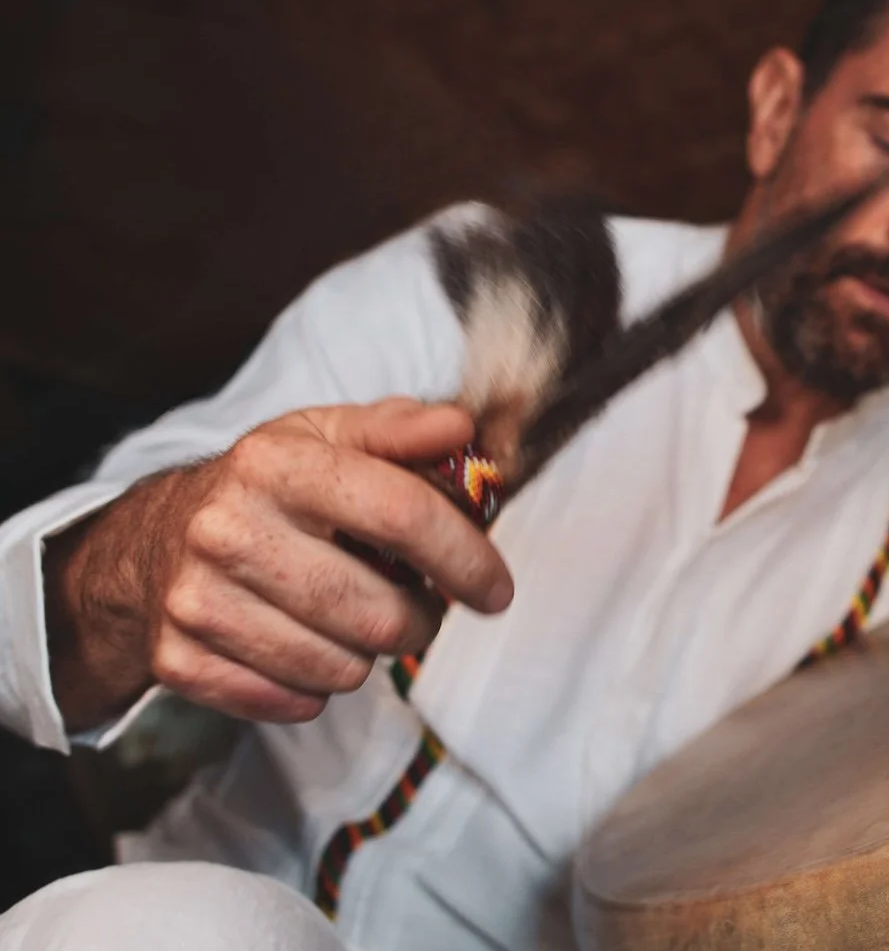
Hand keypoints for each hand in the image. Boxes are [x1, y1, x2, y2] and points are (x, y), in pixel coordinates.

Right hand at [46, 398, 512, 729]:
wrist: (153, 540)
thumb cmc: (268, 488)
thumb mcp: (327, 437)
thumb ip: (401, 430)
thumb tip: (459, 428)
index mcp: (274, 464)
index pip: (401, 514)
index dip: (465, 557)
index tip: (495, 587)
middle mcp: (228, 529)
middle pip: (378, 613)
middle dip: (421, 618)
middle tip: (418, 603)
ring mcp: (197, 599)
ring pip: (343, 668)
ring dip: (370, 653)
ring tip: (352, 615)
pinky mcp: (180, 660)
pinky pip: (295, 702)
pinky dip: (317, 684)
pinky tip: (305, 641)